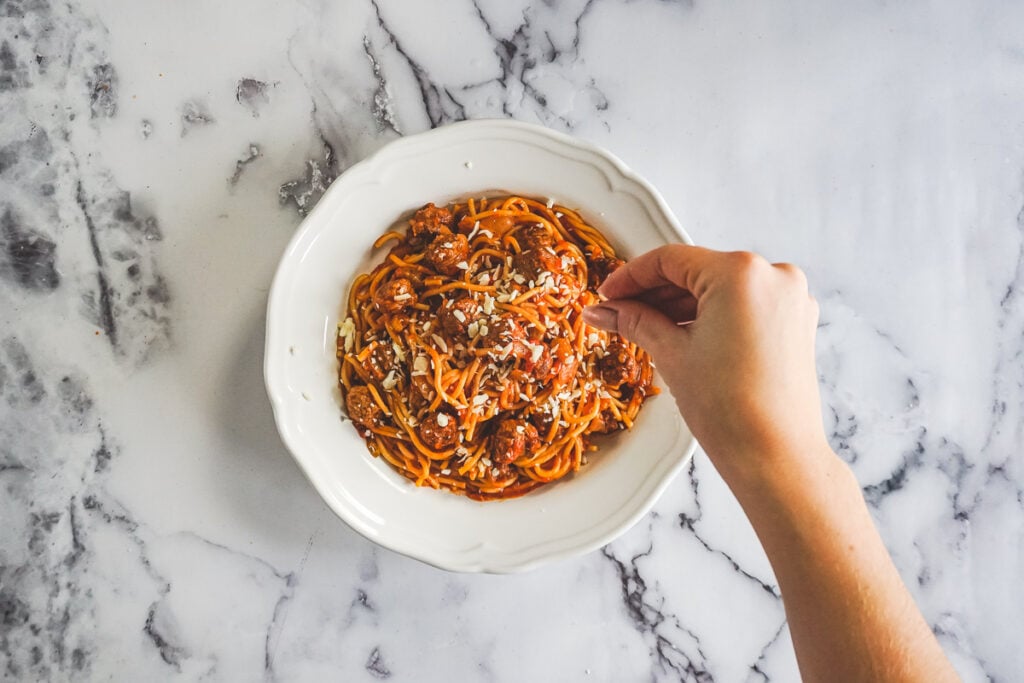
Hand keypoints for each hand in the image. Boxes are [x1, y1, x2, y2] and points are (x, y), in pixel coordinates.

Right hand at [583, 245, 826, 483]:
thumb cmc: (732, 410)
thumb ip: (635, 321)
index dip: (631, 276)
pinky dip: (714, 315)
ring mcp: (790, 299)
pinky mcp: (796, 322)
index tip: (610, 294)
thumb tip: (606, 309)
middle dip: (655, 293)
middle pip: (697, 271)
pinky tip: (683, 335)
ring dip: (683, 305)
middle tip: (619, 312)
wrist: (775, 456)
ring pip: (721, 288)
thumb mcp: (672, 355)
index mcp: (741, 272)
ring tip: (646, 328)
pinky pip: (745, 305)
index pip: (671, 259)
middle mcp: (773, 276)